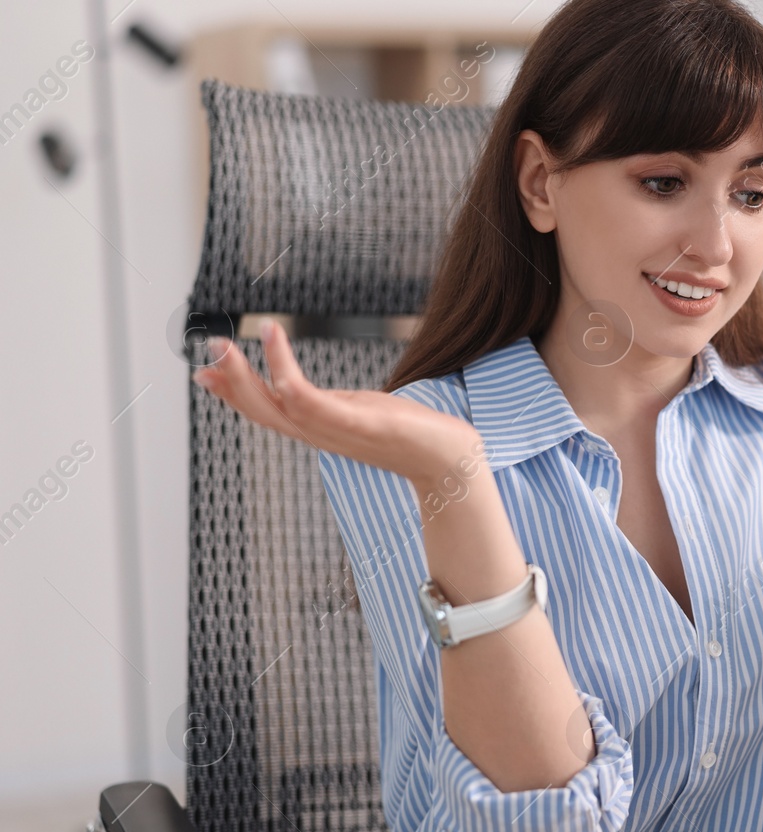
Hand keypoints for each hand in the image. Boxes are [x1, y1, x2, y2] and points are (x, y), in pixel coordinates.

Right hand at [193, 320, 483, 484]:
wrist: (451, 461)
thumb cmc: (413, 435)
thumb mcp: (361, 413)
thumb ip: (334, 405)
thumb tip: (310, 392)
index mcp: (321, 430)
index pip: (267, 413)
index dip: (234, 395)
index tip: (205, 373)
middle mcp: (321, 435)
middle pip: (261, 411)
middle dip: (230, 383)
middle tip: (205, 351)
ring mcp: (335, 431)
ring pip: (275, 405)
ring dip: (244, 376)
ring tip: (224, 343)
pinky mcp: (354, 423)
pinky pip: (306, 395)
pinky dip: (282, 365)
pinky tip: (273, 333)